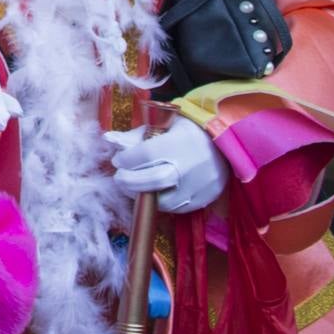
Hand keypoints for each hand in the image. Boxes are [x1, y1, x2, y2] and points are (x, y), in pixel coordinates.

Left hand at [105, 119, 230, 213]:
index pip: (146, 154)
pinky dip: (161, 203)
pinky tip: (152, 194)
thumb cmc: (187, 131)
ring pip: (165, 200)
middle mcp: (192, 165)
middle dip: (130, 181)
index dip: (127, 159)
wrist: (224, 141)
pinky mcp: (205, 198)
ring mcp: (200, 185)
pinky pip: (178, 208)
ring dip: (143, 196)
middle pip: (154, 180)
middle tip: (119, 178)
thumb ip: (136, 135)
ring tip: (134, 188)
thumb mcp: (163, 125)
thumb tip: (109, 140)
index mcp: (180, 141)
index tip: (118, 160)